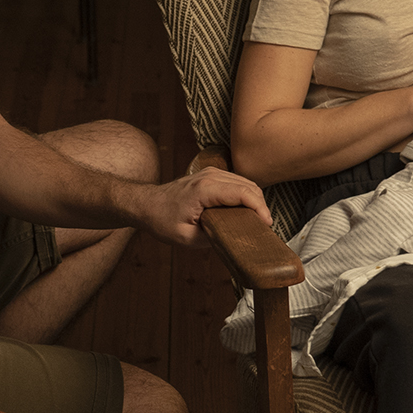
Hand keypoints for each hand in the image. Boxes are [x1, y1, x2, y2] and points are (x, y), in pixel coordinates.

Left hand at [139, 167, 270, 245]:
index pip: (243, 193)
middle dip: (261, 206)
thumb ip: (213, 238)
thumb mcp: (187, 238)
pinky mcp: (211, 175)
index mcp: (205, 189)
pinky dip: (246, 195)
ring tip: (257, 221)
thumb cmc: (162, 220)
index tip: (266, 225)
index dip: (260, 208)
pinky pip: (236, 182)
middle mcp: (210, 176)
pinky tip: (246, 211)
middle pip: (249, 186)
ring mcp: (211, 172)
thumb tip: (234, 239)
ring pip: (245, 182)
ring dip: (255, 200)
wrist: (146, 204)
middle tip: (263, 228)